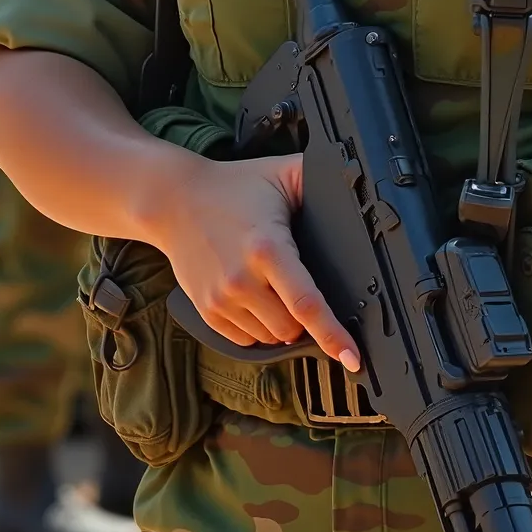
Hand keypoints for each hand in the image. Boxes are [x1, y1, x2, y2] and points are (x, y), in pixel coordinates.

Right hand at [141, 150, 359, 369]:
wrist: (173, 200)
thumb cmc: (233, 186)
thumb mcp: (282, 173)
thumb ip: (320, 178)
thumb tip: (357, 187)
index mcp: (267, 248)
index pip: (307, 304)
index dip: (334, 335)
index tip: (353, 358)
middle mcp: (242, 280)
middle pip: (291, 329)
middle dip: (305, 319)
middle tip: (300, 288)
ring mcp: (221, 299)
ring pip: (269, 338)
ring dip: (281, 324)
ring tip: (274, 288)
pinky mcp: (205, 311)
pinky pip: (243, 340)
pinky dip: (257, 328)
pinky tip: (256, 299)